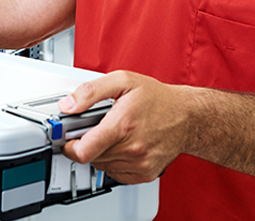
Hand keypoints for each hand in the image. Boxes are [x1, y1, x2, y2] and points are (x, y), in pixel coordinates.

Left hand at [59, 70, 193, 184]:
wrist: (187, 116)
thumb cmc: (157, 98)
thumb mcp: (121, 81)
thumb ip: (90, 92)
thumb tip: (68, 105)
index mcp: (122, 125)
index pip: (83, 151)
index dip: (69, 146)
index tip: (67, 138)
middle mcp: (132, 148)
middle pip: (91, 156)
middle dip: (87, 142)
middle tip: (95, 126)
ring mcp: (140, 163)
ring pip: (102, 165)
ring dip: (101, 151)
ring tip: (113, 132)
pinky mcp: (145, 173)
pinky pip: (116, 173)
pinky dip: (113, 161)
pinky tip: (122, 145)